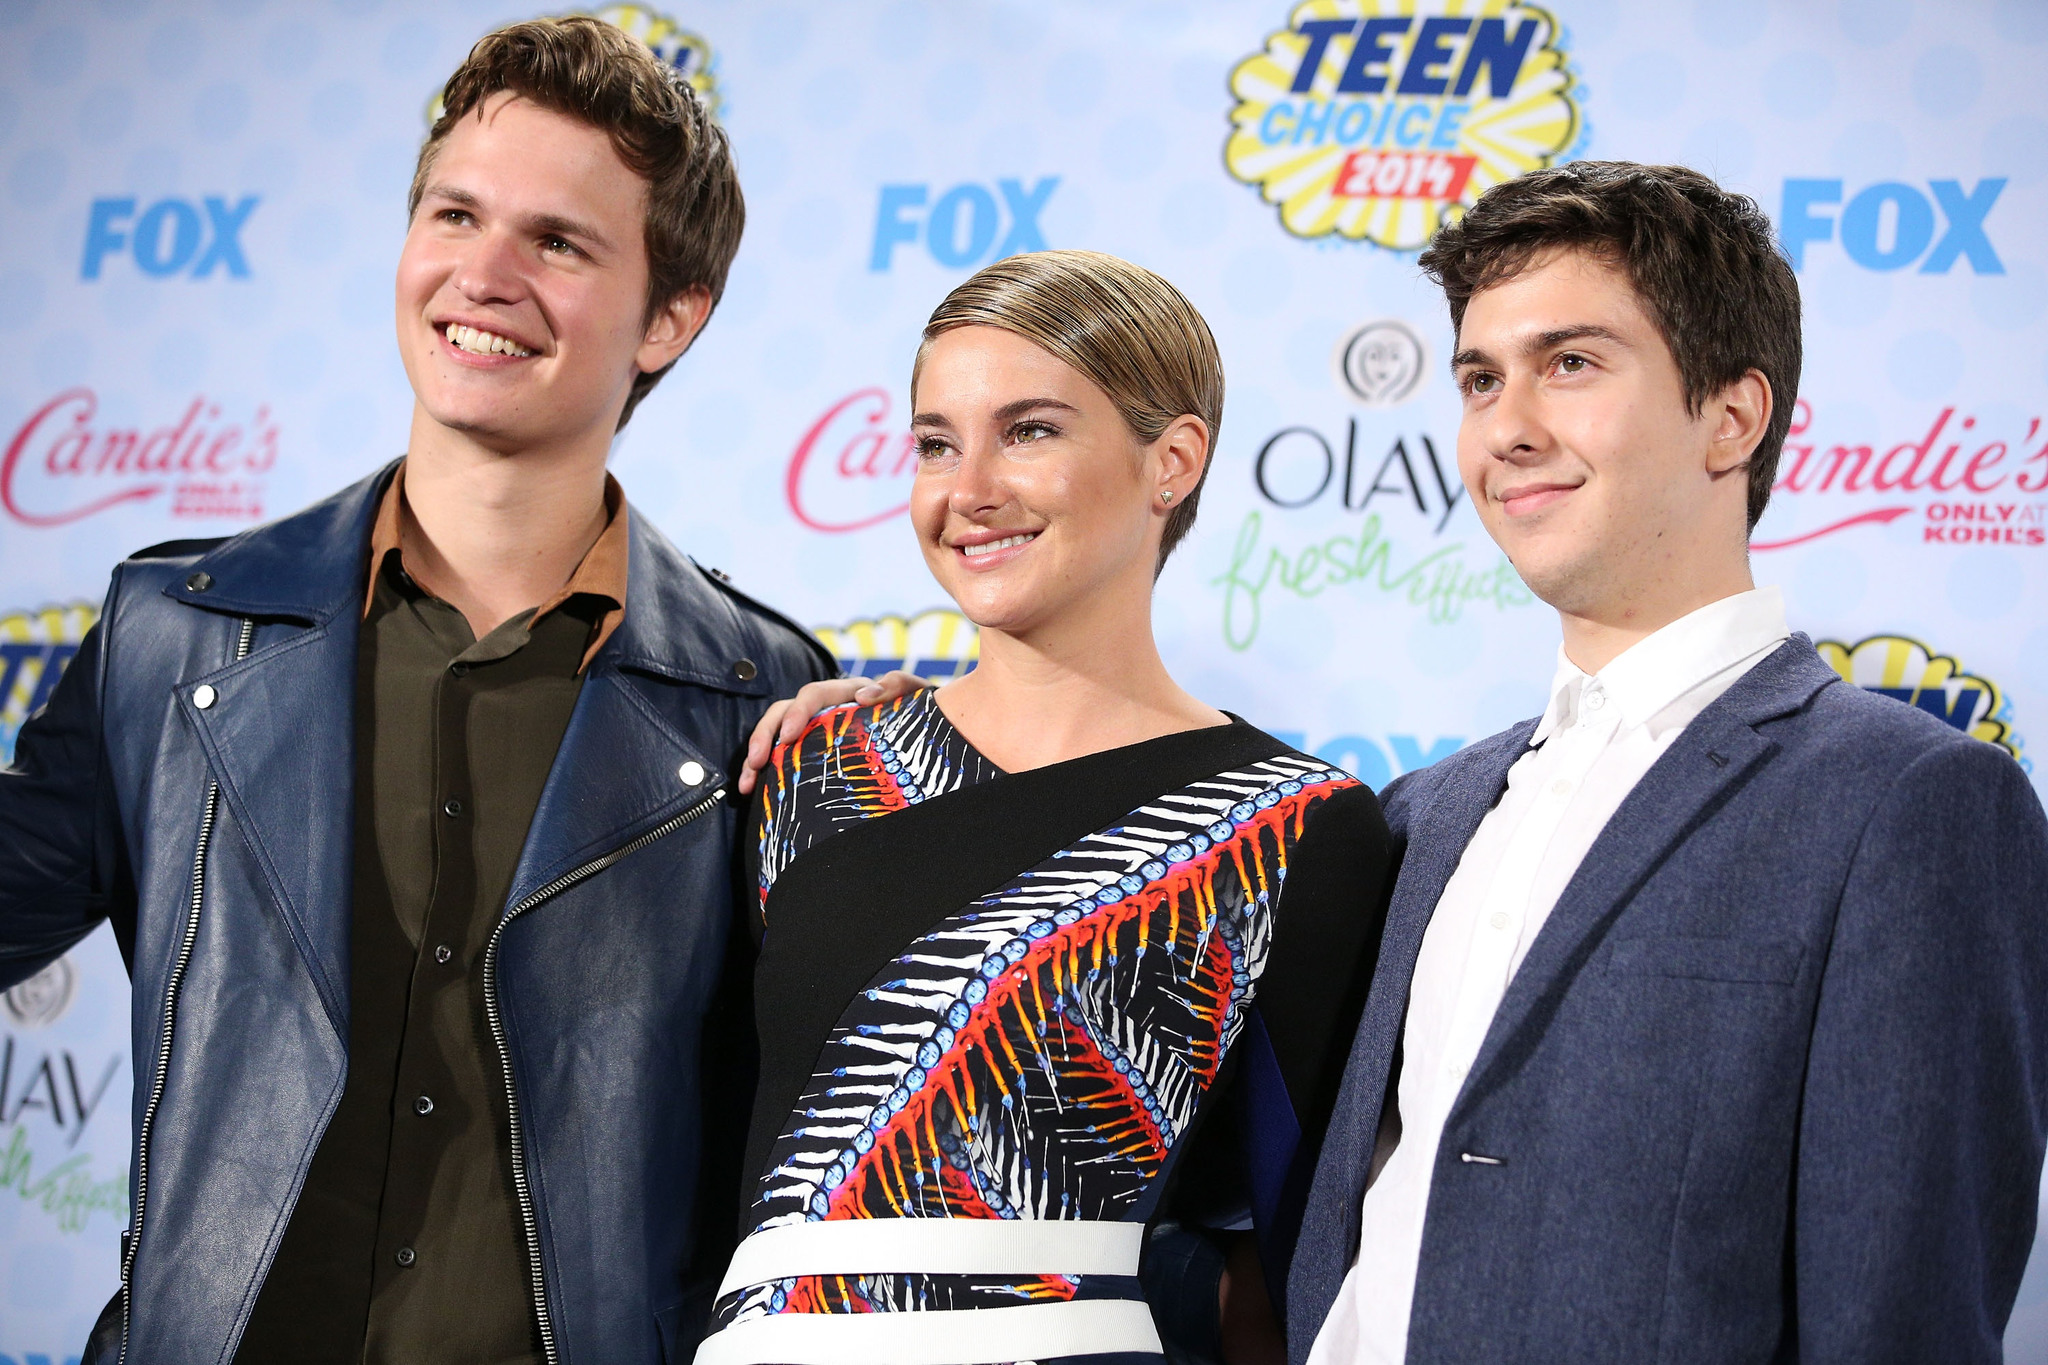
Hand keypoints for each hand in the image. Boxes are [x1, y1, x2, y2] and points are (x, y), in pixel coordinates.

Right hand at [736, 672, 929, 794]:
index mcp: (849, 695)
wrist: (928, 742)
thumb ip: (898, 687)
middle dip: (766, 734)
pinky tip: (751, 789)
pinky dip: (763, 771)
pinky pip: (781, 756)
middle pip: (785, 712)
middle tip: (758, 761)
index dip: (798, 712)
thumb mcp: (917, 700)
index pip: (814, 694)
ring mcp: (817, 731)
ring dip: (757, 754)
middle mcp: (828, 709)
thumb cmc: (924, 719)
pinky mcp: (812, 752)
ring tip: (747, 781)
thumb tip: (865, 694)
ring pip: (776, 733)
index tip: (788, 737)